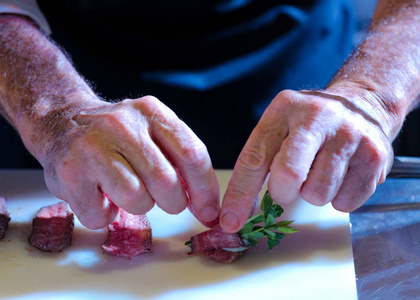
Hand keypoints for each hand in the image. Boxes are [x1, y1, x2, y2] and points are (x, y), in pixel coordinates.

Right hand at [42, 96, 219, 228]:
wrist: (61, 122)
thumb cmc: (117, 136)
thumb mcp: (151, 131)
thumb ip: (180, 160)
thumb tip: (207, 207)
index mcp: (151, 111)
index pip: (192, 153)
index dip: (205, 190)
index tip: (209, 212)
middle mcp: (122, 124)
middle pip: (166, 182)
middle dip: (173, 203)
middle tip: (164, 201)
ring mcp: (93, 147)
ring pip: (136, 200)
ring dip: (137, 206)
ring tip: (125, 189)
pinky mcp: (69, 172)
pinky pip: (102, 216)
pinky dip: (104, 214)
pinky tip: (98, 194)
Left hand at [220, 89, 393, 231]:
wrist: (362, 104)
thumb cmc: (310, 124)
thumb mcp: (280, 126)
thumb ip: (260, 160)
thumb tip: (237, 211)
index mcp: (285, 109)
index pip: (255, 158)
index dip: (240, 194)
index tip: (231, 221)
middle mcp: (317, 117)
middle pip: (288, 174)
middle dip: (282, 192)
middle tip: (288, 186)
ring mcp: (349, 134)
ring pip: (317, 194)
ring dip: (313, 194)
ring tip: (320, 171)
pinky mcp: (374, 156)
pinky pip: (345, 202)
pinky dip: (337, 197)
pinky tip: (341, 174)